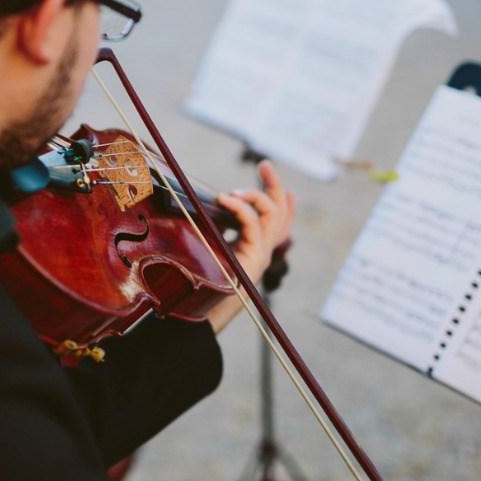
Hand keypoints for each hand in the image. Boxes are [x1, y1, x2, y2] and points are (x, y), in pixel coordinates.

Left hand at [206, 160, 294, 334]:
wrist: (195, 315)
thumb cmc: (195, 284)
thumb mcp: (206, 248)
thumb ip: (214, 230)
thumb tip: (209, 206)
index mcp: (252, 251)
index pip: (278, 225)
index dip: (285, 205)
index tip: (284, 185)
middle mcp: (260, 253)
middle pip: (280, 215)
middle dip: (274, 186)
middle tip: (264, 164)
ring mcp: (259, 256)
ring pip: (271, 216)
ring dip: (254, 195)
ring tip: (231, 192)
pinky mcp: (252, 259)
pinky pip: (253, 225)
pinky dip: (241, 208)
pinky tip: (226, 200)